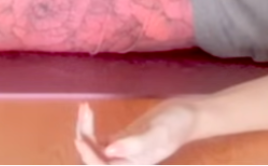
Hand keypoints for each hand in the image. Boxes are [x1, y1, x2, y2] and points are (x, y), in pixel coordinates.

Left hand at [74, 100, 199, 164]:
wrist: (187, 114)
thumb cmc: (177, 124)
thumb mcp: (159, 133)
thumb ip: (136, 144)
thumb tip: (109, 151)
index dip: (89, 157)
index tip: (80, 138)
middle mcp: (125, 163)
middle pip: (93, 160)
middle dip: (83, 138)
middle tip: (85, 110)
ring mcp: (121, 153)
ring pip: (92, 149)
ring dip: (84, 130)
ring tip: (85, 108)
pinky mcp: (119, 142)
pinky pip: (96, 140)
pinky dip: (89, 127)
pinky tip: (88, 111)